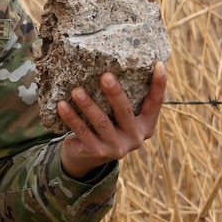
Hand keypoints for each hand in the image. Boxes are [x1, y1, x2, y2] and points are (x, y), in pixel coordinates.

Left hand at [58, 63, 165, 177]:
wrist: (86, 157)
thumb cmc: (107, 126)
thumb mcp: (120, 116)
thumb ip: (125, 99)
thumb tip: (118, 63)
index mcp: (146, 125)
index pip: (156, 103)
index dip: (159, 85)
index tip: (159, 65)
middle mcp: (135, 137)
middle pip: (125, 111)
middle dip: (115, 93)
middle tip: (105, 76)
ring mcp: (117, 147)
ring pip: (101, 122)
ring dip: (88, 104)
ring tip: (76, 91)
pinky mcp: (97, 152)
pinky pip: (82, 131)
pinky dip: (71, 117)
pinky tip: (62, 105)